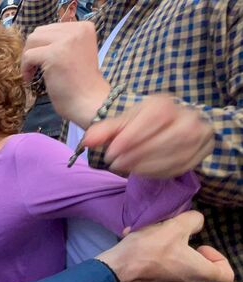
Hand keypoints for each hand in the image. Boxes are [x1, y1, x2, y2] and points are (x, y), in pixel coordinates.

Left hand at [21, 22, 110, 128]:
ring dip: (28, 57)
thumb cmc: (81, 85)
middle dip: (34, 49)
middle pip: (40, 32)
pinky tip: (30, 79)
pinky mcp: (53, 54)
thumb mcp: (76, 54)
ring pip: (33, 40)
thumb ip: (63, 43)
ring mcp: (65, 41)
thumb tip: (38, 41)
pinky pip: (28, 55)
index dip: (43, 45)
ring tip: (31, 73)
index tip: (43, 61)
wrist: (89, 103)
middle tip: (34, 68)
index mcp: (84, 27)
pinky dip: (25, 68)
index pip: (52, 28)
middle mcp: (77, 30)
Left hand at [83, 96, 213, 177]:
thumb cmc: (137, 126)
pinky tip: (141, 172)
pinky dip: (158, 172)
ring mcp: (199, 135)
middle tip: (115, 163)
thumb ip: (102, 131)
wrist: (161, 127)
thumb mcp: (119, 124)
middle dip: (137, 155)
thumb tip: (87, 141)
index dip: (131, 137)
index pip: (154, 118)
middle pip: (166, 138)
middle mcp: (188, 116)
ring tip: (126, 168)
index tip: (110, 153)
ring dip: (146, 166)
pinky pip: (181, 167)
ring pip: (176, 154)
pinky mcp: (201, 153)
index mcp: (165, 104)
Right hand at [98, 211, 233, 281]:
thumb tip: (196, 222)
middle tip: (175, 238)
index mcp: (199, 273)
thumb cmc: (149, 249)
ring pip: (180, 271)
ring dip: (172, 256)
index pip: (226, 275)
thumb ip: (193, 220)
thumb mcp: (174, 226)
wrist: (117, 269)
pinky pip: (162, 274)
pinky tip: (141, 249)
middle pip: (200, 270)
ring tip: (153, 241)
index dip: (219, 258)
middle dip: (190, 252)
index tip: (200, 245)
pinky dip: (157, 263)